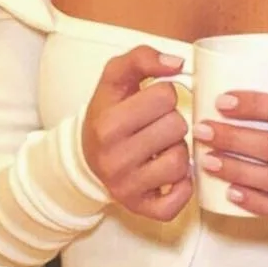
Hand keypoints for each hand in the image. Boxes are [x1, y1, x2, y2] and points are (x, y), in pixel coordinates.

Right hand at [82, 46, 191, 222]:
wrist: (86, 157)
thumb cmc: (108, 113)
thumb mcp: (115, 77)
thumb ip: (142, 57)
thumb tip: (178, 63)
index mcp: (107, 123)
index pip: (165, 95)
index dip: (164, 95)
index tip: (150, 103)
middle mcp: (113, 159)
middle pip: (177, 127)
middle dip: (172, 122)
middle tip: (155, 126)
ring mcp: (126, 187)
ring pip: (181, 162)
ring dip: (178, 151)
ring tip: (160, 148)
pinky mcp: (140, 209)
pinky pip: (178, 201)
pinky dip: (181, 186)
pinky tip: (168, 174)